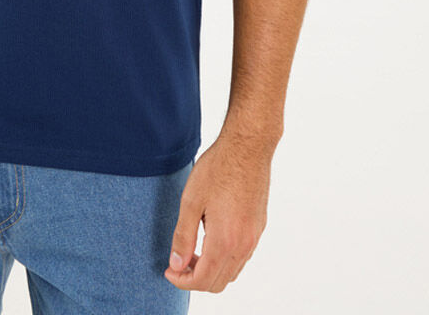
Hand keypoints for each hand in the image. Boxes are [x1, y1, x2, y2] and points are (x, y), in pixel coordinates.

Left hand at [165, 128, 273, 292]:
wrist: (248, 147)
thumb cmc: (219, 168)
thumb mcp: (191, 201)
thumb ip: (183, 236)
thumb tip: (177, 264)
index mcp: (225, 240)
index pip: (203, 280)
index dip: (182, 281)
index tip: (169, 270)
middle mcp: (243, 244)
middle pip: (218, 282)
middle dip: (195, 278)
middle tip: (179, 262)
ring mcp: (254, 236)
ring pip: (232, 272)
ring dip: (211, 270)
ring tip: (193, 251)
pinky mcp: (259, 226)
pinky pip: (242, 257)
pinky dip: (225, 259)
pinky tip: (211, 239)